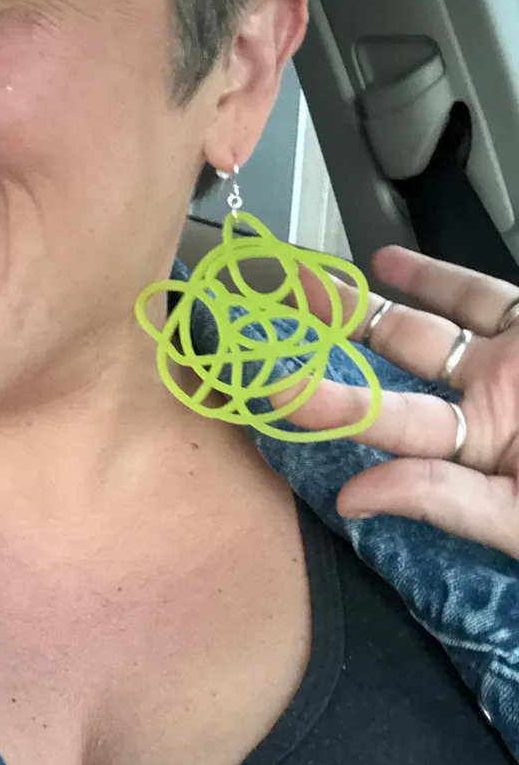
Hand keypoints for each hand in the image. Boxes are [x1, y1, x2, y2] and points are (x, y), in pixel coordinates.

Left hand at [285, 246, 518, 558]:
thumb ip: (446, 501)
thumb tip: (351, 502)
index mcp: (480, 467)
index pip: (390, 435)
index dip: (333, 411)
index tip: (274, 390)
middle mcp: (486, 415)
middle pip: (391, 380)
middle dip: (330, 357)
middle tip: (270, 330)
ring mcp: (508, 367)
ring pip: (421, 332)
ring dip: (363, 310)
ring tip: (305, 287)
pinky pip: (475, 298)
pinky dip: (430, 277)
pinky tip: (381, 262)